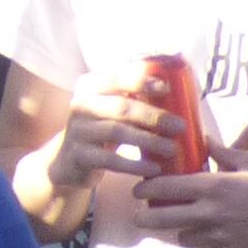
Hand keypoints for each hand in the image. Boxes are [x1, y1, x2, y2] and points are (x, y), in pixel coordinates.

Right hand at [30, 68, 184, 228]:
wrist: (68, 160)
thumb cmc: (101, 130)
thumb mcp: (109, 109)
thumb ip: (131, 98)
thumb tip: (173, 87)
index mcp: (89, 86)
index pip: (115, 78)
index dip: (141, 81)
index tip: (167, 88)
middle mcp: (80, 104)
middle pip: (120, 106)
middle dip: (153, 115)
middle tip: (179, 126)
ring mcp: (77, 130)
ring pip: (116, 131)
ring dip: (148, 140)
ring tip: (172, 149)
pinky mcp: (78, 155)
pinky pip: (110, 159)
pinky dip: (135, 164)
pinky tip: (154, 169)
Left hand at [132, 162, 247, 247]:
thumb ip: (223, 153)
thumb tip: (204, 140)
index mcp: (213, 186)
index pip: (167, 187)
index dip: (147, 188)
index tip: (138, 189)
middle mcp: (210, 213)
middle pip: (164, 218)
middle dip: (145, 217)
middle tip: (139, 215)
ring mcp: (220, 237)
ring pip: (183, 236)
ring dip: (178, 230)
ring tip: (178, 223)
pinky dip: (202, 242)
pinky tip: (206, 234)